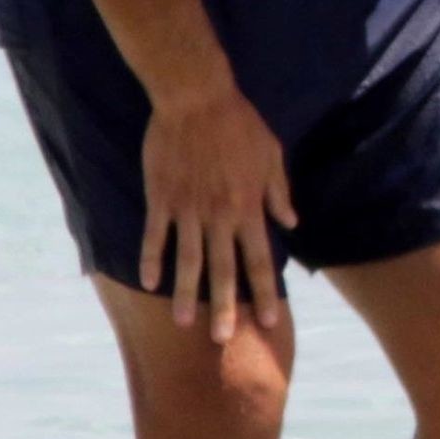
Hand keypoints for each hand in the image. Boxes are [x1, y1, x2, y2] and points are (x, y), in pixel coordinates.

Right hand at [139, 85, 297, 342]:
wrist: (197, 98)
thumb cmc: (239, 123)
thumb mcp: (271, 154)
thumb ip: (279, 191)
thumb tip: (291, 223)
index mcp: (249, 206)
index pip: (259, 259)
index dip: (264, 292)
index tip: (269, 320)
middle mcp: (219, 215)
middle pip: (223, 269)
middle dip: (225, 307)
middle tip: (223, 340)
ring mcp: (188, 209)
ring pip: (187, 261)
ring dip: (185, 294)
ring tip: (183, 322)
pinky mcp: (161, 198)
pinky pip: (155, 236)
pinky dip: (151, 260)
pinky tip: (149, 282)